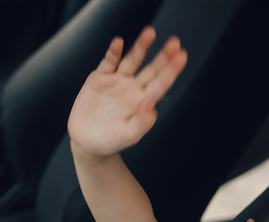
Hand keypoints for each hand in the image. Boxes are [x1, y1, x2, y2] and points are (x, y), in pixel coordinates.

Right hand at [68, 27, 187, 157]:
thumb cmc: (111, 141)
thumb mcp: (128, 136)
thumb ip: (142, 122)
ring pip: (132, 60)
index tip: (181, 58)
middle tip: (175, 43)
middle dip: (163, 56)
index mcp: (144, 102)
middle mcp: (133, 89)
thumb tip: (151, 104)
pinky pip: (109, 62)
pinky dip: (113, 53)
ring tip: (150, 33)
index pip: (161, 84)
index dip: (171, 71)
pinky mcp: (100, 78)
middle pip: (152, 69)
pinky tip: (119, 43)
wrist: (87, 141)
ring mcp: (118, 81)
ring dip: (141, 47)